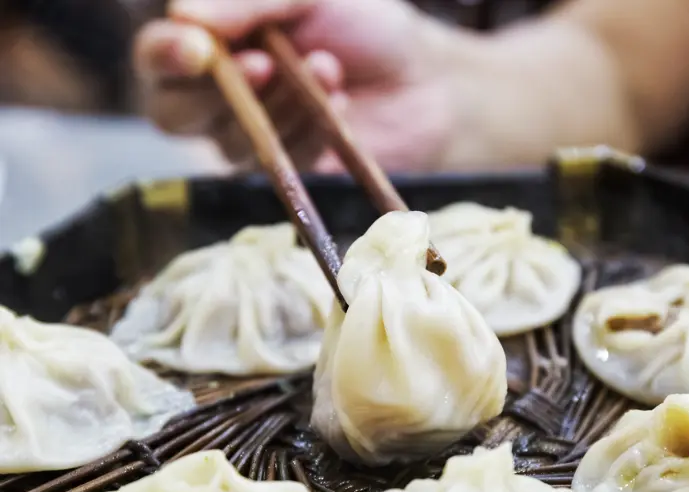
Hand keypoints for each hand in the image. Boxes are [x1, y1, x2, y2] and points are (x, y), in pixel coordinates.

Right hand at [134, 0, 460, 172]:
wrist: (424, 80)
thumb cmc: (366, 25)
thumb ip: (249, 0)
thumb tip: (182, 13)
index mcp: (216, 40)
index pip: (157, 55)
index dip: (164, 55)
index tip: (196, 48)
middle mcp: (221, 92)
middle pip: (170, 114)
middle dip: (214, 93)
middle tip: (264, 66)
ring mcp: (252, 136)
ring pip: (228, 140)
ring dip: (279, 105)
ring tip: (329, 67)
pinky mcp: (287, 170)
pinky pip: (277, 162)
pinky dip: (308, 130)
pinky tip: (340, 101)